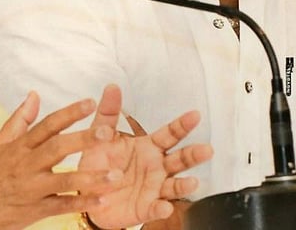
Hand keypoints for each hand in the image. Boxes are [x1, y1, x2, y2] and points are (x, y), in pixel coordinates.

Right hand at [0, 91, 123, 229]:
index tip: (90, 102)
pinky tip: (102, 200)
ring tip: (117, 175)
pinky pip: (61, 206)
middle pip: (58, 148)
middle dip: (84, 139)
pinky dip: (81, 203)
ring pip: (64, 180)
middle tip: (108, 132)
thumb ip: (20, 119)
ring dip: (91, 177)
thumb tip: (34, 94)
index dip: (69, 113)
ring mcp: (30, 188)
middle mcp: (26, 164)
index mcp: (19, 146)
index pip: (47, 124)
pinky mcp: (33, 210)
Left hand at [80, 85, 212, 228]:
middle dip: (193, 155)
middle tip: (207, 149)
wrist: (88, 193)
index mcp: (148, 147)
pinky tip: (165, 207)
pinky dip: (161, 209)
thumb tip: (112, 87)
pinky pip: (156, 209)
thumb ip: (108, 112)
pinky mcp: (145, 208)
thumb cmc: (99, 162)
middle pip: (179, 160)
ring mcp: (154, 188)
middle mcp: (156, 167)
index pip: (169, 134)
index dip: (182, 125)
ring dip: (184, 185)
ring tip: (192, 182)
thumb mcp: (101, 134)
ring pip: (174, 186)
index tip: (195, 115)